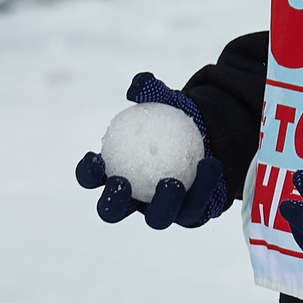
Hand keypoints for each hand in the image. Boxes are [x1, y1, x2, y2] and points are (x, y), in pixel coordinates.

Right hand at [73, 72, 233, 229]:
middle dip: (112, 202)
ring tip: (171, 183)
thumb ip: (151, 91)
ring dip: (162, 202)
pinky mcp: (192, 213)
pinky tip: (210, 164)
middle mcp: (135, 198)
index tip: (95, 158)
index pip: (92, 179)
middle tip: (122, 183)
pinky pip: (195, 206)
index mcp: (117, 172)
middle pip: (113, 211)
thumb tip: (140, 84)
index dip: (87, 173)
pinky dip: (203, 185)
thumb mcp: (165, 101)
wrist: (214, 131)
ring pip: (157, 218)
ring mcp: (163, 210)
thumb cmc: (176, 118)